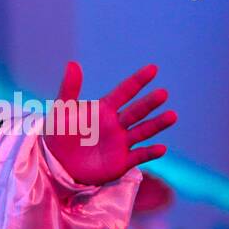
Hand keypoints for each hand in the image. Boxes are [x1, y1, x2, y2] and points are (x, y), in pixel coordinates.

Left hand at [42, 62, 175, 185]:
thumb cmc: (60, 136)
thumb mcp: (62, 113)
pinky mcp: (122, 162)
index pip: (124, 92)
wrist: (57, 165)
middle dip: (149, 103)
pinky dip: (150, 152)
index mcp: (104, 110)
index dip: (137, 80)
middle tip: (162, 93)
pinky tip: (161, 148)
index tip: (153, 68)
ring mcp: (121, 143)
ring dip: (157, 124)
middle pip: (136, 111)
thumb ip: (69, 89)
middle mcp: (117, 124)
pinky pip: (139, 156)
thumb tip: (72, 63)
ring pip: (143, 131)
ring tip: (172, 116)